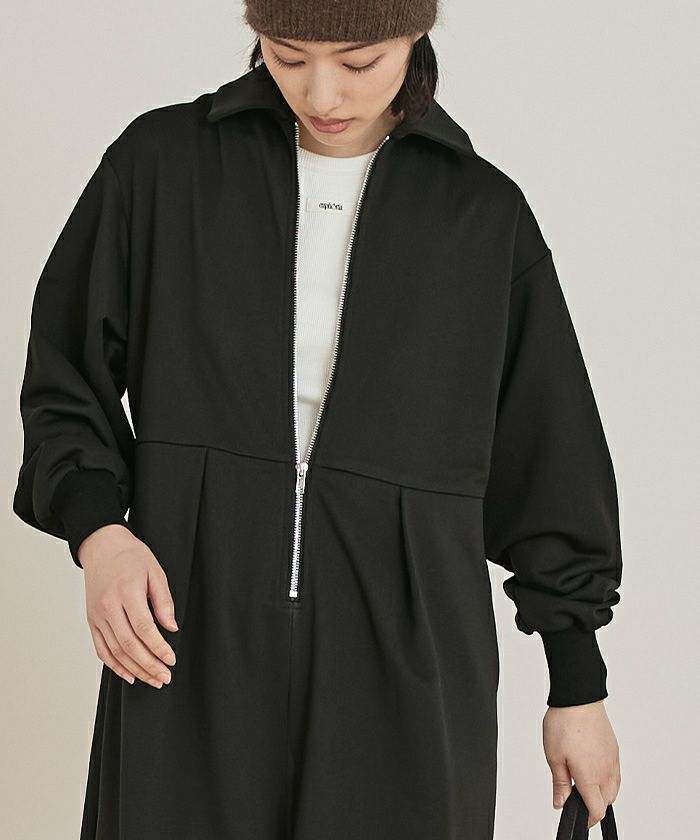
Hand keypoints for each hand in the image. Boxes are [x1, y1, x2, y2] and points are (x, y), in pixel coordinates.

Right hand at [79, 523, 177, 688]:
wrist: (102, 547)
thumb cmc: (131, 556)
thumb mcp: (155, 572)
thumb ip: (164, 601)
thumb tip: (171, 628)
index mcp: (127, 593)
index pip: (144, 629)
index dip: (158, 648)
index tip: (171, 660)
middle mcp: (108, 607)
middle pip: (129, 645)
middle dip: (149, 665)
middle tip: (165, 677)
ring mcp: (97, 616)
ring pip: (115, 651)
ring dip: (135, 669)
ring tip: (153, 680)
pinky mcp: (92, 621)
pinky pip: (101, 649)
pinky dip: (115, 665)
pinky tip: (129, 675)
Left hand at [543, 700, 619, 829]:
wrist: (578, 699)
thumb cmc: (564, 723)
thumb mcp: (554, 757)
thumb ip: (559, 783)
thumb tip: (560, 803)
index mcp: (590, 777)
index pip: (596, 810)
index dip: (587, 819)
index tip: (579, 818)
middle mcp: (606, 771)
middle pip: (607, 802)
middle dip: (593, 805)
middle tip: (576, 798)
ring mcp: (613, 760)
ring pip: (614, 788)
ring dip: (602, 793)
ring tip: (583, 784)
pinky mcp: (614, 749)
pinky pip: (615, 773)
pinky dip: (607, 778)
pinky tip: (593, 769)